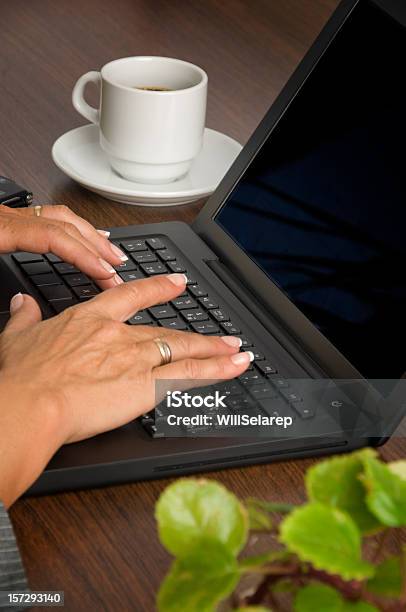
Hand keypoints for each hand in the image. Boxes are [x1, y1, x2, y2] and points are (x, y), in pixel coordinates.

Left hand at [0, 204, 126, 287]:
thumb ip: (1, 273)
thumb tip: (20, 303)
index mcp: (2, 229)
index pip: (55, 236)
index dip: (84, 254)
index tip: (105, 273)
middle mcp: (10, 218)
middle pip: (65, 226)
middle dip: (96, 249)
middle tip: (117, 272)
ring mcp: (12, 217)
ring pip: (62, 218)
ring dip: (92, 236)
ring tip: (112, 255)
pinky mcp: (10, 221)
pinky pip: (51, 217)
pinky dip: (75, 227)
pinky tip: (86, 235)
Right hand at [0, 273, 251, 505]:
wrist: (31, 404)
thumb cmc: (23, 377)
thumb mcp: (17, 338)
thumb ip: (25, 317)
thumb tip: (22, 302)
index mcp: (91, 319)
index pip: (132, 295)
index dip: (158, 287)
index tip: (177, 283)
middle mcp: (120, 335)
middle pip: (168, 330)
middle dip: (198, 334)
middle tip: (222, 335)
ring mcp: (137, 359)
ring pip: (185, 350)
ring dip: (215, 350)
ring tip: (238, 351)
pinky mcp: (147, 386)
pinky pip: (189, 377)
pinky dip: (216, 371)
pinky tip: (233, 369)